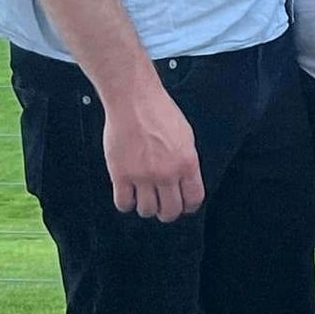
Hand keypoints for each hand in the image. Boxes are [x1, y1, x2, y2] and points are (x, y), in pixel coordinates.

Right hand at [102, 77, 204, 221]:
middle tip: (163, 207)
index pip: (194, 199)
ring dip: (146, 208)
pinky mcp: (120, 175)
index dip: (188, 206)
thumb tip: (186, 181)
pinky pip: (123, 203)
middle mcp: (167, 173)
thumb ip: (186, 161)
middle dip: (168, 212)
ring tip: (144, 198)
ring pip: (147, 210)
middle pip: (170, 211)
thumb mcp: (185, 136)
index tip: (184, 206)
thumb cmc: (159, 112)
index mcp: (187, 163)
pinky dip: (126, 203)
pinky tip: (128, 194)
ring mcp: (143, 176)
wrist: (134, 101)